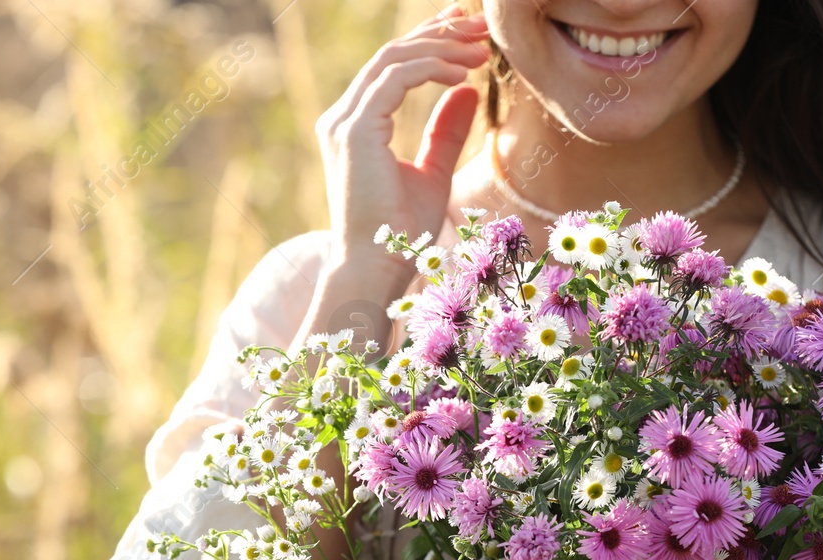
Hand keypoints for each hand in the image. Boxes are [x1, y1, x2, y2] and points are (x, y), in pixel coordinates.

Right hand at [314, 4, 488, 295]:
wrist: (376, 271)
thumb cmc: (401, 236)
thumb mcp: (433, 173)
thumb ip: (445, 132)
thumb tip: (468, 91)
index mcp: (356, 126)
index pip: (392, 67)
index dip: (429, 42)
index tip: (467, 34)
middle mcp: (343, 119)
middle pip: (391, 54)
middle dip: (437, 33)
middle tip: (478, 24)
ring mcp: (344, 123)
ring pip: (393, 60)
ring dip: (440, 47)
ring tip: (480, 47)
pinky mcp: (354, 131)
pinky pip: (395, 80)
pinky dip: (431, 69)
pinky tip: (463, 74)